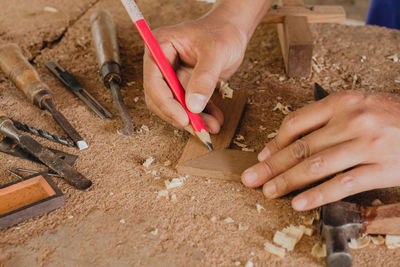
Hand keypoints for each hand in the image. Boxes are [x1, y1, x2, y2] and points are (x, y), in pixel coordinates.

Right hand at [143, 17, 247, 132]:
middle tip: (198, 128)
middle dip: (179, 115)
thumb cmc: (223, 32)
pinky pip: (189, 106)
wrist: (234, 31)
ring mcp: (172, 75)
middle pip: (160, 98)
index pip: (154, 81)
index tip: (183, 118)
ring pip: (175, 106)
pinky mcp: (185, 85)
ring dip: (192, 119)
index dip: (166, 103)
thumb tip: (193, 106)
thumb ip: (204, 78)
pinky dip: (201, 115)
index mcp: (160, 47)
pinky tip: (214, 120)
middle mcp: (162, 62)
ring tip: (211, 127)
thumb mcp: (215, 52)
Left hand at [241, 91, 399, 210]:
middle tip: (251, 178)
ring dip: (288, 181)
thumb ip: (325, 120)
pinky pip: (342, 184)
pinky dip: (318, 195)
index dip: (274, 142)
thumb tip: (290, 141)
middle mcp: (353, 121)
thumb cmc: (389, 116)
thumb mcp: (357, 106)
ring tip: (269, 191)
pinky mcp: (381, 168)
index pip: (296, 123)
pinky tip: (300, 203)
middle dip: (272, 166)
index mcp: (342, 102)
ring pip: (316, 165)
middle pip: (301, 146)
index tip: (263, 157)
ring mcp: (367, 145)